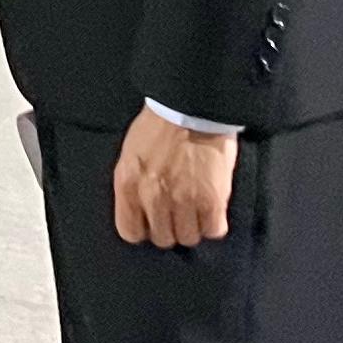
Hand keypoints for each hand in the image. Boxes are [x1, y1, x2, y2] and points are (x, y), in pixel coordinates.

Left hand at [110, 109, 238, 248]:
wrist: (194, 105)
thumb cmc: (161, 124)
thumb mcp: (132, 153)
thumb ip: (134, 184)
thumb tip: (141, 211)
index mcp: (128, 183)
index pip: (130, 232)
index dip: (144, 229)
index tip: (153, 222)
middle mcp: (153, 197)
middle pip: (162, 238)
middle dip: (171, 227)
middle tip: (179, 211)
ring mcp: (183, 201)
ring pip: (188, 237)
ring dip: (194, 226)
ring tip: (198, 207)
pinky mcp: (211, 200)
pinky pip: (214, 230)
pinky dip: (214, 222)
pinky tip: (212, 207)